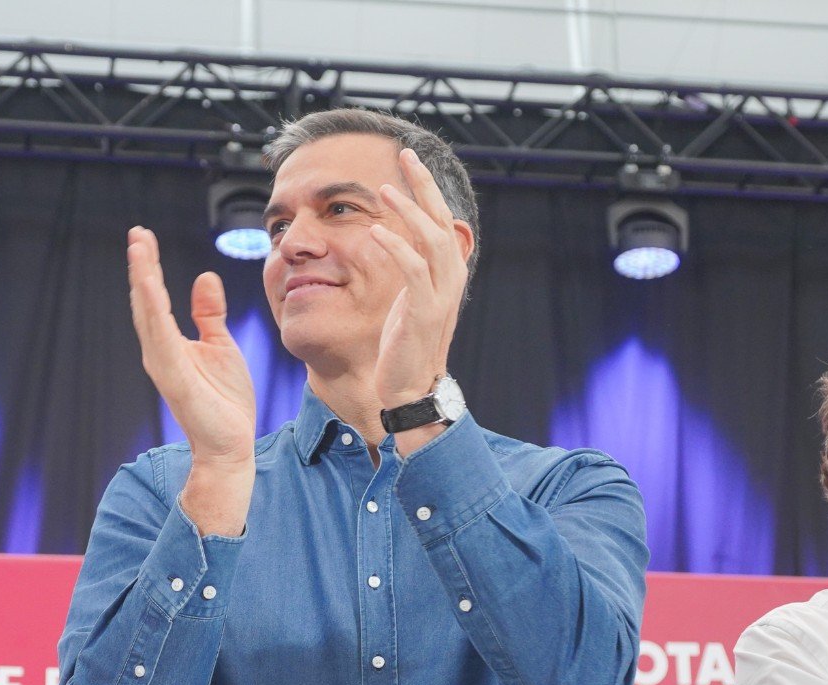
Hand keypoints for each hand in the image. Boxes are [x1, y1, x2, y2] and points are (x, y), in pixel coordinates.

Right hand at [127, 228, 256, 468]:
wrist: (231, 444)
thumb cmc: (225, 400)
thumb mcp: (221, 346)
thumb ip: (209, 314)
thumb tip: (204, 277)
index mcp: (170, 342)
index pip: (156, 297)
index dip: (149, 266)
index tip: (144, 236)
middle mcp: (159, 350)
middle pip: (145, 300)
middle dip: (141, 266)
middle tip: (136, 233)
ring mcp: (163, 363)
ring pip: (148, 314)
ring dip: (142, 280)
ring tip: (138, 248)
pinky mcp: (174, 378)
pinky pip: (162, 338)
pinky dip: (154, 311)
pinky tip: (150, 286)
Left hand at [368, 148, 473, 413]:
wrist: (411, 386)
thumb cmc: (404, 342)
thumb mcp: (410, 298)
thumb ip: (412, 268)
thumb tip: (399, 238)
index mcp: (448, 273)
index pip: (442, 220)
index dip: (428, 188)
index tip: (409, 159)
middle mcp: (451, 279)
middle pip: (443, 221)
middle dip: (425, 185)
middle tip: (406, 154)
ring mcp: (441, 295)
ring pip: (435, 240)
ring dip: (410, 212)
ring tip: (385, 190)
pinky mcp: (425, 311)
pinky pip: (414, 270)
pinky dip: (397, 248)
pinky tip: (376, 232)